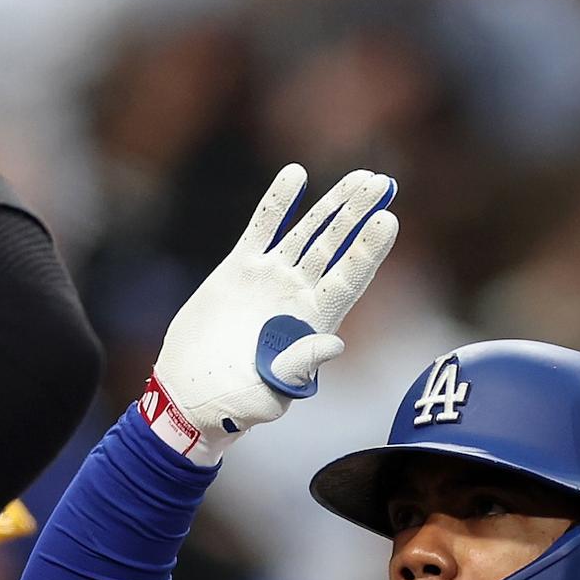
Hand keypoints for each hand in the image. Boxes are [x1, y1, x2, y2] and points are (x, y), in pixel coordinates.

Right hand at [143, 164, 399, 461]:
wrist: (191, 394)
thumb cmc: (235, 404)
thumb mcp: (270, 393)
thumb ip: (300, 368)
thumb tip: (336, 344)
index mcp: (314, 323)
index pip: (350, 279)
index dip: (369, 250)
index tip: (388, 219)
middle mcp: (299, 295)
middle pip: (337, 246)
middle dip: (358, 214)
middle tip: (381, 182)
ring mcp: (272, 278)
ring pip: (308, 231)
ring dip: (332, 204)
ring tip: (358, 177)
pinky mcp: (240, 269)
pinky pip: (262, 227)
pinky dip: (278, 202)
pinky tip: (295, 175)